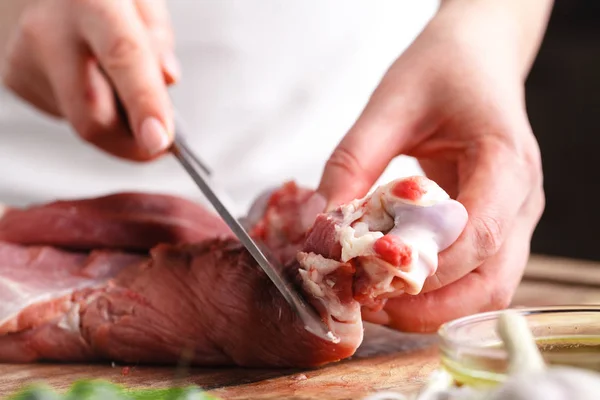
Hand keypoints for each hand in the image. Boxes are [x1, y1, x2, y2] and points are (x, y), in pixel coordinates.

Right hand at [1, 0, 177, 160]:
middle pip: (93, 116)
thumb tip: (166, 80)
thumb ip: (157, 36)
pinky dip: (90, 108)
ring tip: (113, 78)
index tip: (159, 139)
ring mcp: (26, 59)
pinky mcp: (17, 81)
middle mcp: (50, 31)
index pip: (123, 58)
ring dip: (113, 118)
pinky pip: (68, 115)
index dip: (144, 104)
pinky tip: (88, 76)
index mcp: (91, 0)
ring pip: (82, 122)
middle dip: (132, 142)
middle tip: (159, 135)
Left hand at [318, 0, 551, 331]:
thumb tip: (321, 221)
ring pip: (487, 290)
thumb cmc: (442, 70)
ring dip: (432, 307)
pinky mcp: (496, 227)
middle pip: (491, 281)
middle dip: (428, 304)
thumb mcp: (391, 103)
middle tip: (367, 300)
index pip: (480, 234)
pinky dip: (437, 293)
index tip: (370, 272)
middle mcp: (522, 199)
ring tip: (375, 299)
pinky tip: (394, 284)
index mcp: (507, 160)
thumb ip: (355, 160)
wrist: (478, 58)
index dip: (428, 265)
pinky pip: (475, 277)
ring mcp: (514, 218)